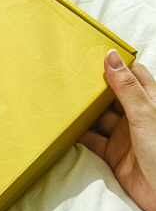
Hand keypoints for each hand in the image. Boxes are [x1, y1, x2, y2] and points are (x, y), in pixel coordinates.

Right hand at [78, 49, 155, 210]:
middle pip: (110, 97)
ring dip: (83, 114)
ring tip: (64, 103)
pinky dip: (79, 137)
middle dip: (93, 90)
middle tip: (70, 79)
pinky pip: (91, 141)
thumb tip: (110, 58)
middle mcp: (135, 117)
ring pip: (98, 119)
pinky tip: (66, 130)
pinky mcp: (112, 154)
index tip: (93, 55)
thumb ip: (126, 88)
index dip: (115, 65)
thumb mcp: (144, 114)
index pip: (132, 75)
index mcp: (149, 101)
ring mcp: (123, 136)